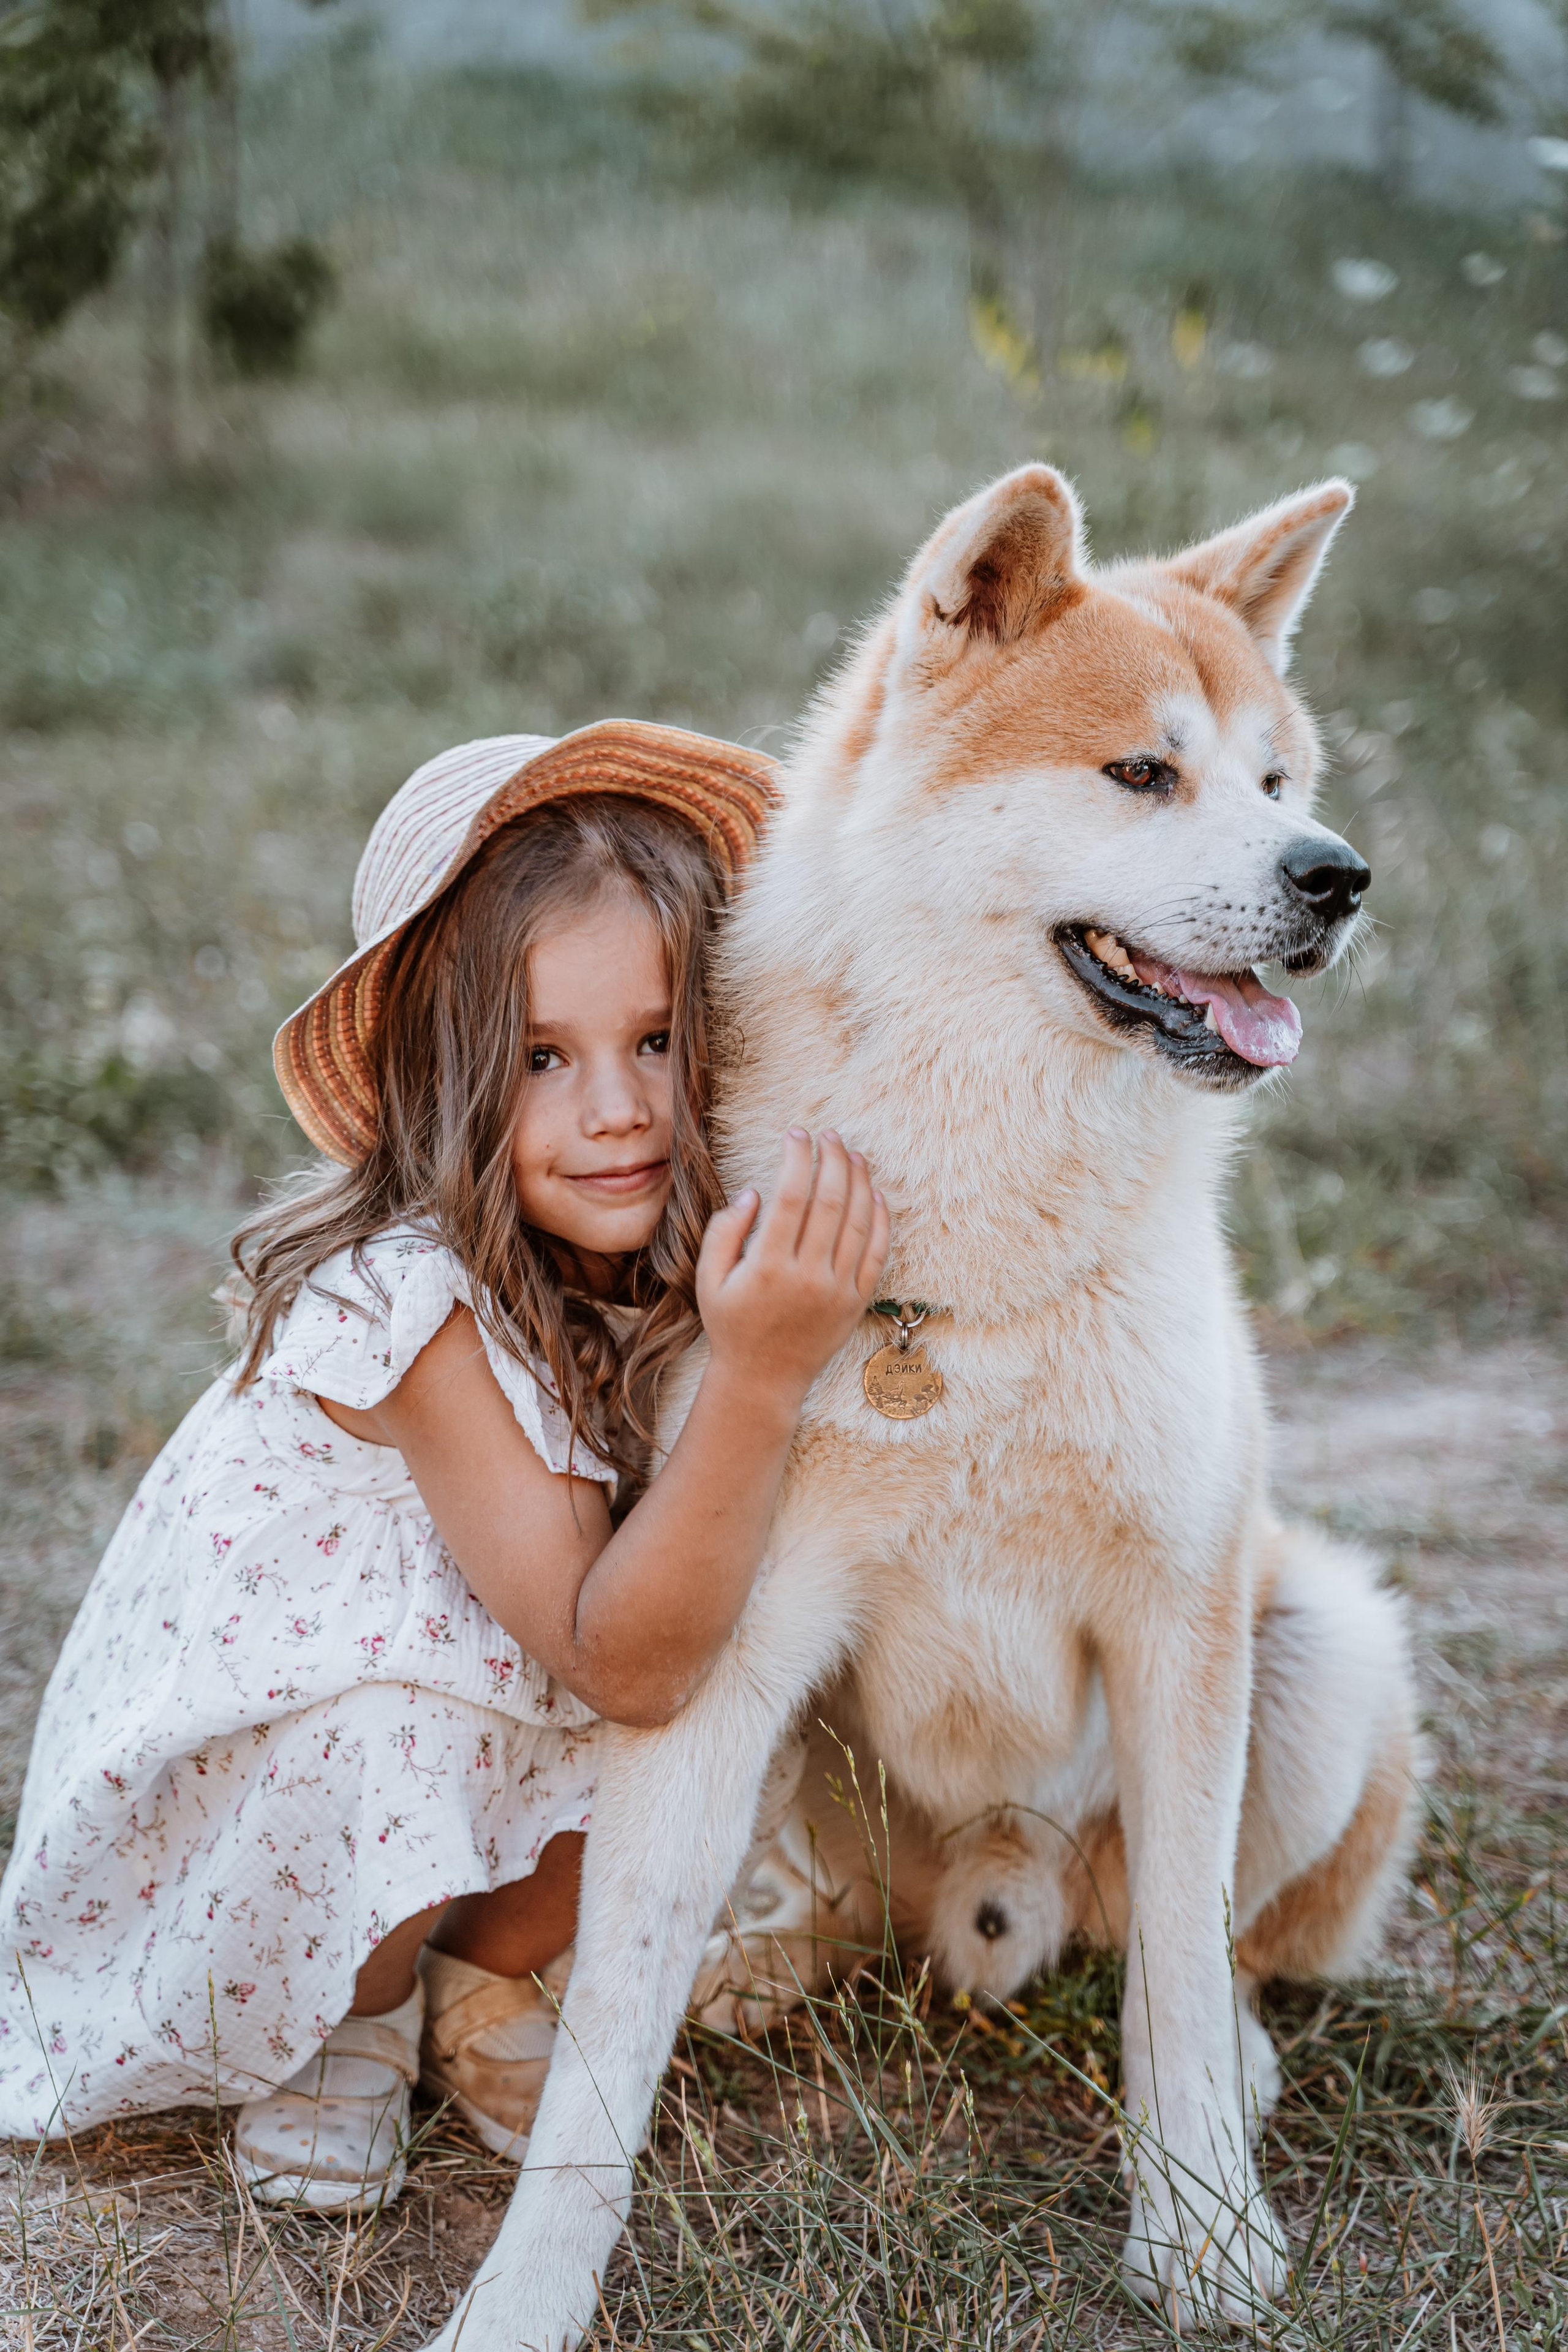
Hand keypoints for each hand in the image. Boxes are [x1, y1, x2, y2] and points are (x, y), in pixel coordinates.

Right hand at [696, 1129, 889, 1407]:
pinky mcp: (856, 1302)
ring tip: (852, 1155)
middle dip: (832, 1159)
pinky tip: (874, 1194)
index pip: (791, 1195)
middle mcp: (807, 1276)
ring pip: (859, 1222)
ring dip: (859, 1181)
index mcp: (767, 1266)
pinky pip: (877, 1253)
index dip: (797, 1158)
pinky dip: (880, 1220)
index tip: (796, 1134)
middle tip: (829, 1136)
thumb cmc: (732, 1324)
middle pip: (830, 1201)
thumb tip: (755, 1193)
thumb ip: (724, 1231)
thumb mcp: (708, 1279)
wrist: (763, 1379)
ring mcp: (837, 1290)